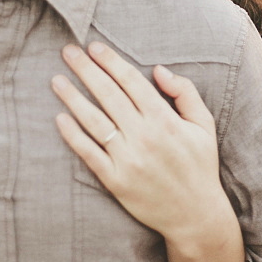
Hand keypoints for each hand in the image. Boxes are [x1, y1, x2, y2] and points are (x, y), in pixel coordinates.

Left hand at [53, 42, 231, 242]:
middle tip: (68, 52)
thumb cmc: (200, 165)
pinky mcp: (115, 181)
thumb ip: (185, 92)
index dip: (111, 62)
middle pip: (108, 95)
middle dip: (86, 70)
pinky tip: (60, 118)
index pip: (131, 82)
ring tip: (57, 80)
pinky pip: (89, 154)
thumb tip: (158, 70)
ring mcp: (127, 159)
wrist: (195, 215)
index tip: (94, 47)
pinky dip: (73, 135)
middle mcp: (144, 136)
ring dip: (73, 98)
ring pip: (94, 121)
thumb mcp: (204, 124)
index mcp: (165, 119)